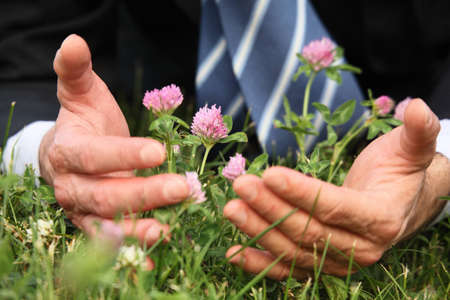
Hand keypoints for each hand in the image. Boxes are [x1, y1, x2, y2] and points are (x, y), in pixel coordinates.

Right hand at [39, 35, 188, 261]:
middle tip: (184, 189)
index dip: (125, 155)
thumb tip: (73, 40)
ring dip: (140, 229)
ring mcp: (83, 212)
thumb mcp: (80, 94)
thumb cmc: (84, 122)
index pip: (96, 156)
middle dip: (144, 193)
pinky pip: (114, 244)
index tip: (160, 151)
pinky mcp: (95, 227)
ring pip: (109, 224)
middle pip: (106, 195)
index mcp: (69, 152)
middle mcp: (72, 187)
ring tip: (171, 229)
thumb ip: (75, 71)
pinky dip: (134, 253)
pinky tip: (158, 260)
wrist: (69, 154)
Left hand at [224, 99, 448, 278]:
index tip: (270, 173)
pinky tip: (233, 252)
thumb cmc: (397, 173)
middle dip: (272, 207)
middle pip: (309, 230)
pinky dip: (260, 262)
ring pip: (293, 250)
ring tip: (231, 207)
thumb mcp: (410, 151)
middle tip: (242, 184)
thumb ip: (417, 133)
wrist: (398, 206)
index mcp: (381, 219)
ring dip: (259, 230)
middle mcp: (361, 249)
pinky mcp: (320, 265)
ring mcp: (338, 262)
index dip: (302, 192)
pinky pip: (288, 268)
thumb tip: (420, 107)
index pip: (336, 207)